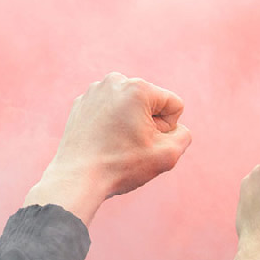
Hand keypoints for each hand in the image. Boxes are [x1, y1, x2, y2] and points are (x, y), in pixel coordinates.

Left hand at [25, 72, 192, 225]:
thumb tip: (175, 128)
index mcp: (138, 87)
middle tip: (129, 145)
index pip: (174, 105)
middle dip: (148, 124)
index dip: (168, 129)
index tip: (147, 142)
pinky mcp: (81, 103)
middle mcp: (115, 81)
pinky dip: (110, 125)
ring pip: (129, 107)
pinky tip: (101, 142)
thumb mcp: (167, 155)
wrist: (76, 178)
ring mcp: (94, 90)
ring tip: (114, 143)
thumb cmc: (121, 166)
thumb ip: (183, 136)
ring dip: (129, 124)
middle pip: (151, 103)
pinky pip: (109, 111)